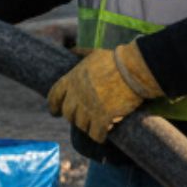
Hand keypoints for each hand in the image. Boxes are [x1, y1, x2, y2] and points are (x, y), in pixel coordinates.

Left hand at [46, 42, 162, 141]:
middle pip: (68, 113)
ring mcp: (89, 106)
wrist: (134, 69)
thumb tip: (72, 49)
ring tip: (95, 126)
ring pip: (81, 125)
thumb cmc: (116, 60)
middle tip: (82, 119)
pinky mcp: (103, 117)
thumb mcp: (94, 53)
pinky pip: (96, 134)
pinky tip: (102, 136)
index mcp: (72, 78)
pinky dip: (98, 136)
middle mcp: (77, 94)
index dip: (53, 105)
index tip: (54, 112)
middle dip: (74, 117)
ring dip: (88, 127)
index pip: (54, 95)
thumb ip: (81, 53)